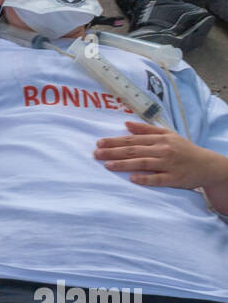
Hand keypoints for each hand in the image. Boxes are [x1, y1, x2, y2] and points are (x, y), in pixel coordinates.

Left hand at [94, 121, 227, 190]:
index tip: (99, 143)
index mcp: (160, 139)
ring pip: (143, 163)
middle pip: (134, 150)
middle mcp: (163, 150)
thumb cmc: (184, 149)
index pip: (133, 139)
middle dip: (114, 152)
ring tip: (107, 165)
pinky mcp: (175, 178)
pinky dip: (146, 178)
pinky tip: (133, 179)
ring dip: (124, 164)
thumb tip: (126, 124)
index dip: (115, 141)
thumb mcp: (167, 134)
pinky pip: (158, 179)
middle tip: (96, 154)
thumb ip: (146, 129)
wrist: (206, 164)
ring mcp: (169, 164)